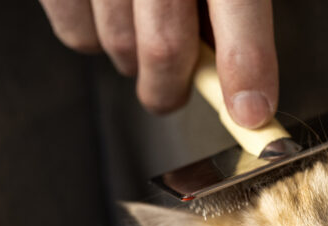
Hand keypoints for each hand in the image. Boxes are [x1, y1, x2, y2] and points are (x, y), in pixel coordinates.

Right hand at [39, 0, 277, 120]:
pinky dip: (93, 41)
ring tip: (142, 40)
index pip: (239, 5)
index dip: (248, 66)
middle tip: (173, 95)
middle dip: (174, 89)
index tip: (252, 112)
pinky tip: (108, 17)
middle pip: (165, 46)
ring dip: (134, 63)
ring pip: (119, 45)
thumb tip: (229, 57)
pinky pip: (75, 32)